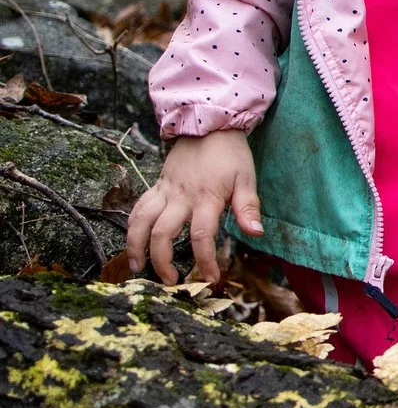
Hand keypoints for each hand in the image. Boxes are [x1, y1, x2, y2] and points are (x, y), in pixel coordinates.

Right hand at [122, 131, 259, 286]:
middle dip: (162, 261)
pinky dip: (132, 227)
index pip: (202, 235)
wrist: (208, 126)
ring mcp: (165, 191)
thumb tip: (256, 234)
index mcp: (206, 198)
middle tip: (170, 282)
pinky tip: (133, 243)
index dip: (204, 260)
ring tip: (138, 268)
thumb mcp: (247, 179)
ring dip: (135, 246)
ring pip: (140, 221)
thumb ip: (249, 208)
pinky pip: (138, 208)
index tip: (211, 278)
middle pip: (162, 233)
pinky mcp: (156, 186)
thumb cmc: (231, 154)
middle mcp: (181, 197)